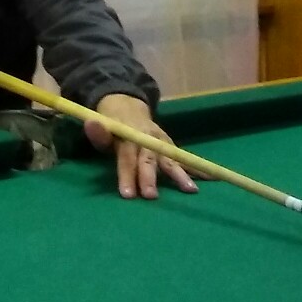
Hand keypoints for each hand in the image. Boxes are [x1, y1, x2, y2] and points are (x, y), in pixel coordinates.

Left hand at [85, 93, 199, 199]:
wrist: (128, 104)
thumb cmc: (113, 125)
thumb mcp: (101, 126)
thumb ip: (98, 132)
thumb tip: (91, 124)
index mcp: (129, 133)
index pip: (127, 155)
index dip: (127, 174)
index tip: (128, 195)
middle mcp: (148, 136)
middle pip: (149, 158)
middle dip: (151, 177)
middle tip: (151, 197)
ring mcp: (161, 139)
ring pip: (170, 157)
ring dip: (180, 173)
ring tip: (190, 190)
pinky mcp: (170, 144)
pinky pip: (183, 157)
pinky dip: (196, 168)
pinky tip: (210, 178)